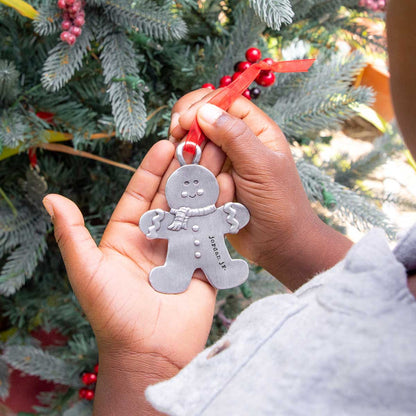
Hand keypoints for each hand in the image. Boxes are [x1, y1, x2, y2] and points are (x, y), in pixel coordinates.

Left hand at [42, 140, 233, 414]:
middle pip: (169, 197)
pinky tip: (227, 186)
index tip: (164, 145)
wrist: (150, 352)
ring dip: (203, 183)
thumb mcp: (88, 270)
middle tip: (196, 142)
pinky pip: (211, 231)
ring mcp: (181, 250)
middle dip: (182, 170)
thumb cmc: (114, 313)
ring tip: (215, 156)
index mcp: (127, 237)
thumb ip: (73, 233)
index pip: (140, 195)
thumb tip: (51, 198)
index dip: (151, 170)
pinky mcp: (203, 264)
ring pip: (192, 209)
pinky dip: (219, 209)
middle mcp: (155, 239)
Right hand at [170, 89, 352, 289]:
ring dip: (196, 165)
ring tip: (209, 182)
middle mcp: (238, 143)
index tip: (183, 122)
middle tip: (185, 149)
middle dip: (194, 138)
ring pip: (195, 150)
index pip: (224, 101)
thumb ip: (235, 136)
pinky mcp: (213, 183)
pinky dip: (196, 183)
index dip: (201, 105)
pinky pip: (194, 174)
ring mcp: (224, 163)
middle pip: (203, 123)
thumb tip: (205, 111)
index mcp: (256, 129)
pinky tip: (208, 196)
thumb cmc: (279, 204)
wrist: (278, 243)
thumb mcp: (261, 166)